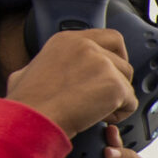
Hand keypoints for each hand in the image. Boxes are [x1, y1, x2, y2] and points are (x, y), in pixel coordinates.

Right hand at [5, 28, 136, 137]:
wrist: (32, 119)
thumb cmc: (26, 104)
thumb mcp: (26, 72)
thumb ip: (44, 66)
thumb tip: (37, 71)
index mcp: (67, 40)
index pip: (110, 37)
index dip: (115, 57)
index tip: (108, 74)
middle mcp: (87, 46)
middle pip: (123, 60)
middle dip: (119, 80)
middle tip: (105, 96)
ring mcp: (102, 63)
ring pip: (127, 81)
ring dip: (117, 99)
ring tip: (96, 111)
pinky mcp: (114, 85)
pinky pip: (131, 102)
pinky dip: (120, 114)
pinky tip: (100, 119)